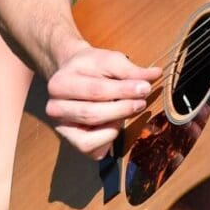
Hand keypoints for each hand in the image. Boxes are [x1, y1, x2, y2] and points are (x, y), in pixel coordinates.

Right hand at [44, 44, 161, 158]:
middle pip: (92, 114)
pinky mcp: (72, 142)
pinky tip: (115, 122)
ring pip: (91, 136)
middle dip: (122, 109)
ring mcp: (61, 127)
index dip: (123, 91)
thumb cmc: (92, 68)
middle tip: (141, 102)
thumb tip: (155, 75)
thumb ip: (130, 70)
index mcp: (59, 83)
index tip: (145, 87)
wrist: (74, 75)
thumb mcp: (109, 61)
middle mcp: (54, 108)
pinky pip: (93, 149)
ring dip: (116, 123)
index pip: (95, 90)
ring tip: (130, 108)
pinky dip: (108, 139)